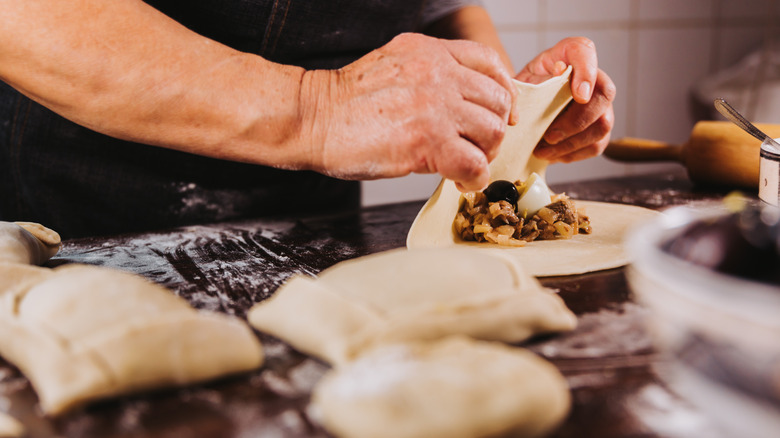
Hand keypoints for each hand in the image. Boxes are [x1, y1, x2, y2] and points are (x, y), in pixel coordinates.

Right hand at [300, 33, 518, 190]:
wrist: (313, 118)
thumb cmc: (345, 103)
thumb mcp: (393, 65)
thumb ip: (429, 73)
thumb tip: (460, 101)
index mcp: (429, 51)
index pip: (489, 62)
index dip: (503, 91)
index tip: (500, 112)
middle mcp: (437, 73)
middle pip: (497, 100)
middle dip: (492, 129)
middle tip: (475, 147)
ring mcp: (435, 106)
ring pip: (491, 132)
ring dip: (483, 154)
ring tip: (464, 165)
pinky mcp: (427, 142)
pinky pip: (474, 164)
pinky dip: (473, 178)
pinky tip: (458, 181)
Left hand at [515, 37, 615, 162]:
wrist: (526, 107)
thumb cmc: (526, 90)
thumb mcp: (523, 80)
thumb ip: (538, 75)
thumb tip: (560, 70)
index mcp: (569, 55)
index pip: (585, 51)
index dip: (587, 72)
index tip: (579, 95)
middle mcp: (594, 77)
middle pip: (604, 95)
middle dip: (576, 121)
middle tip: (549, 136)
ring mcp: (601, 104)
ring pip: (603, 125)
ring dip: (571, 143)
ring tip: (544, 151)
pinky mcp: (600, 128)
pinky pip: (597, 145)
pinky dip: (573, 154)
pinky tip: (553, 155)